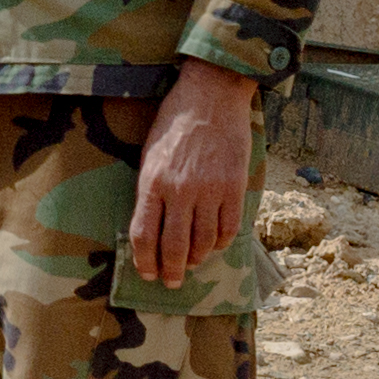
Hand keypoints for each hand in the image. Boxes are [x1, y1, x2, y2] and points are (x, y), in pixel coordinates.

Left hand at [126, 62, 263, 281]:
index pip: (144, 234)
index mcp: (152, 181)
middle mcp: (180, 190)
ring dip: (197, 260)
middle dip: (171, 272)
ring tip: (193, 263)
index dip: (144, 261)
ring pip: (203, 242)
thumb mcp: (149, 153)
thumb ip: (150, 189)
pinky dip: (220, 243)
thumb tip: (151, 227)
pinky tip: (214, 244)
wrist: (210, 96)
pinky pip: (228, 228)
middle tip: (171, 282)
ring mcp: (209, 190)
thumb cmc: (174, 122)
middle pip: (174, 247)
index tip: (147, 274)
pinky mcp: (234, 187)